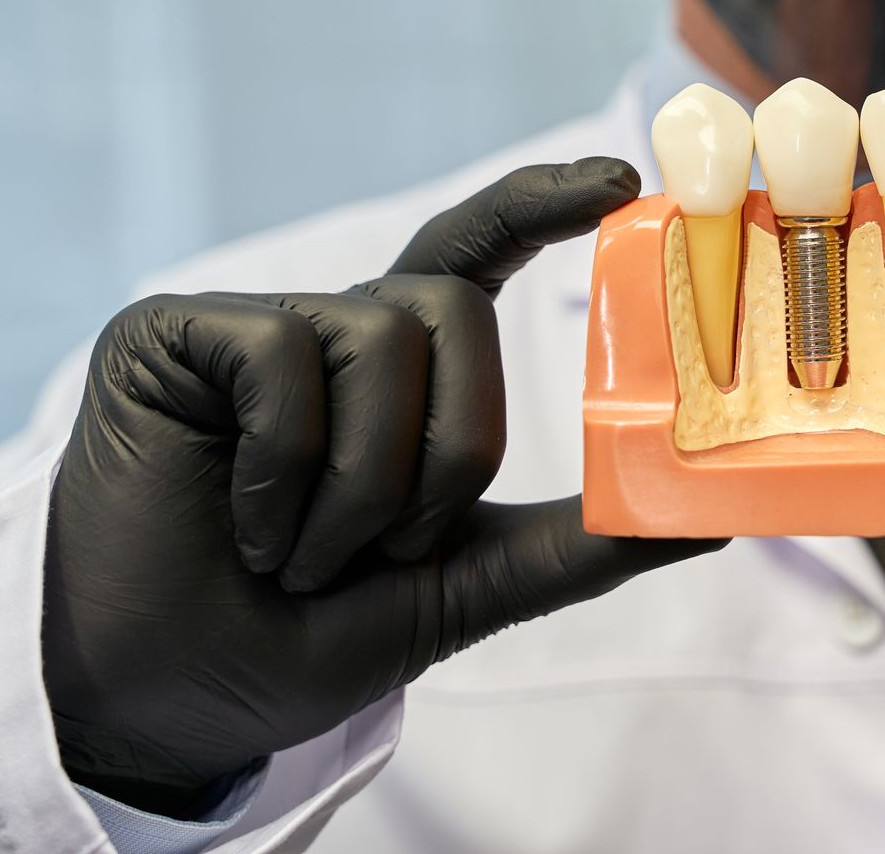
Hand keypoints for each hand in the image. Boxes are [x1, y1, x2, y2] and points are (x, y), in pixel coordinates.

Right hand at [43, 160, 721, 815]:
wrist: (172, 701)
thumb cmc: (307, 636)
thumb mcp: (463, 584)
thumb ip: (575, 540)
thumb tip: (711, 511)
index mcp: (396, 372)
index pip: (473, 252)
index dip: (538, 203)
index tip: (617, 182)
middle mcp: (329, 329)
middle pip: (450, 310)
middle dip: (446, 452)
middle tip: (383, 551)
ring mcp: (249, 326)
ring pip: (381, 332)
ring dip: (362, 483)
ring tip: (305, 557)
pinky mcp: (172, 334)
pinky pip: (282, 354)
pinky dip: (286, 467)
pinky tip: (250, 530)